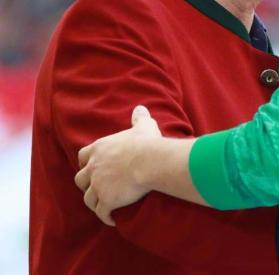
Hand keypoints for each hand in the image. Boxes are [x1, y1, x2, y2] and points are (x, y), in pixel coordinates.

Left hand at [74, 105, 161, 225]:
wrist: (150, 162)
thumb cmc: (147, 143)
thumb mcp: (143, 126)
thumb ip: (139, 117)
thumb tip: (140, 108)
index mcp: (99, 149)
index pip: (82, 156)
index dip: (86, 163)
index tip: (92, 167)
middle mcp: (94, 167)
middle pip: (80, 180)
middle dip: (87, 184)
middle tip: (97, 187)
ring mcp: (98, 186)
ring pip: (88, 198)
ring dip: (95, 202)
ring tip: (104, 205)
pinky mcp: (106, 201)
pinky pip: (102, 213)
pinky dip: (106, 216)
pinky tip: (112, 219)